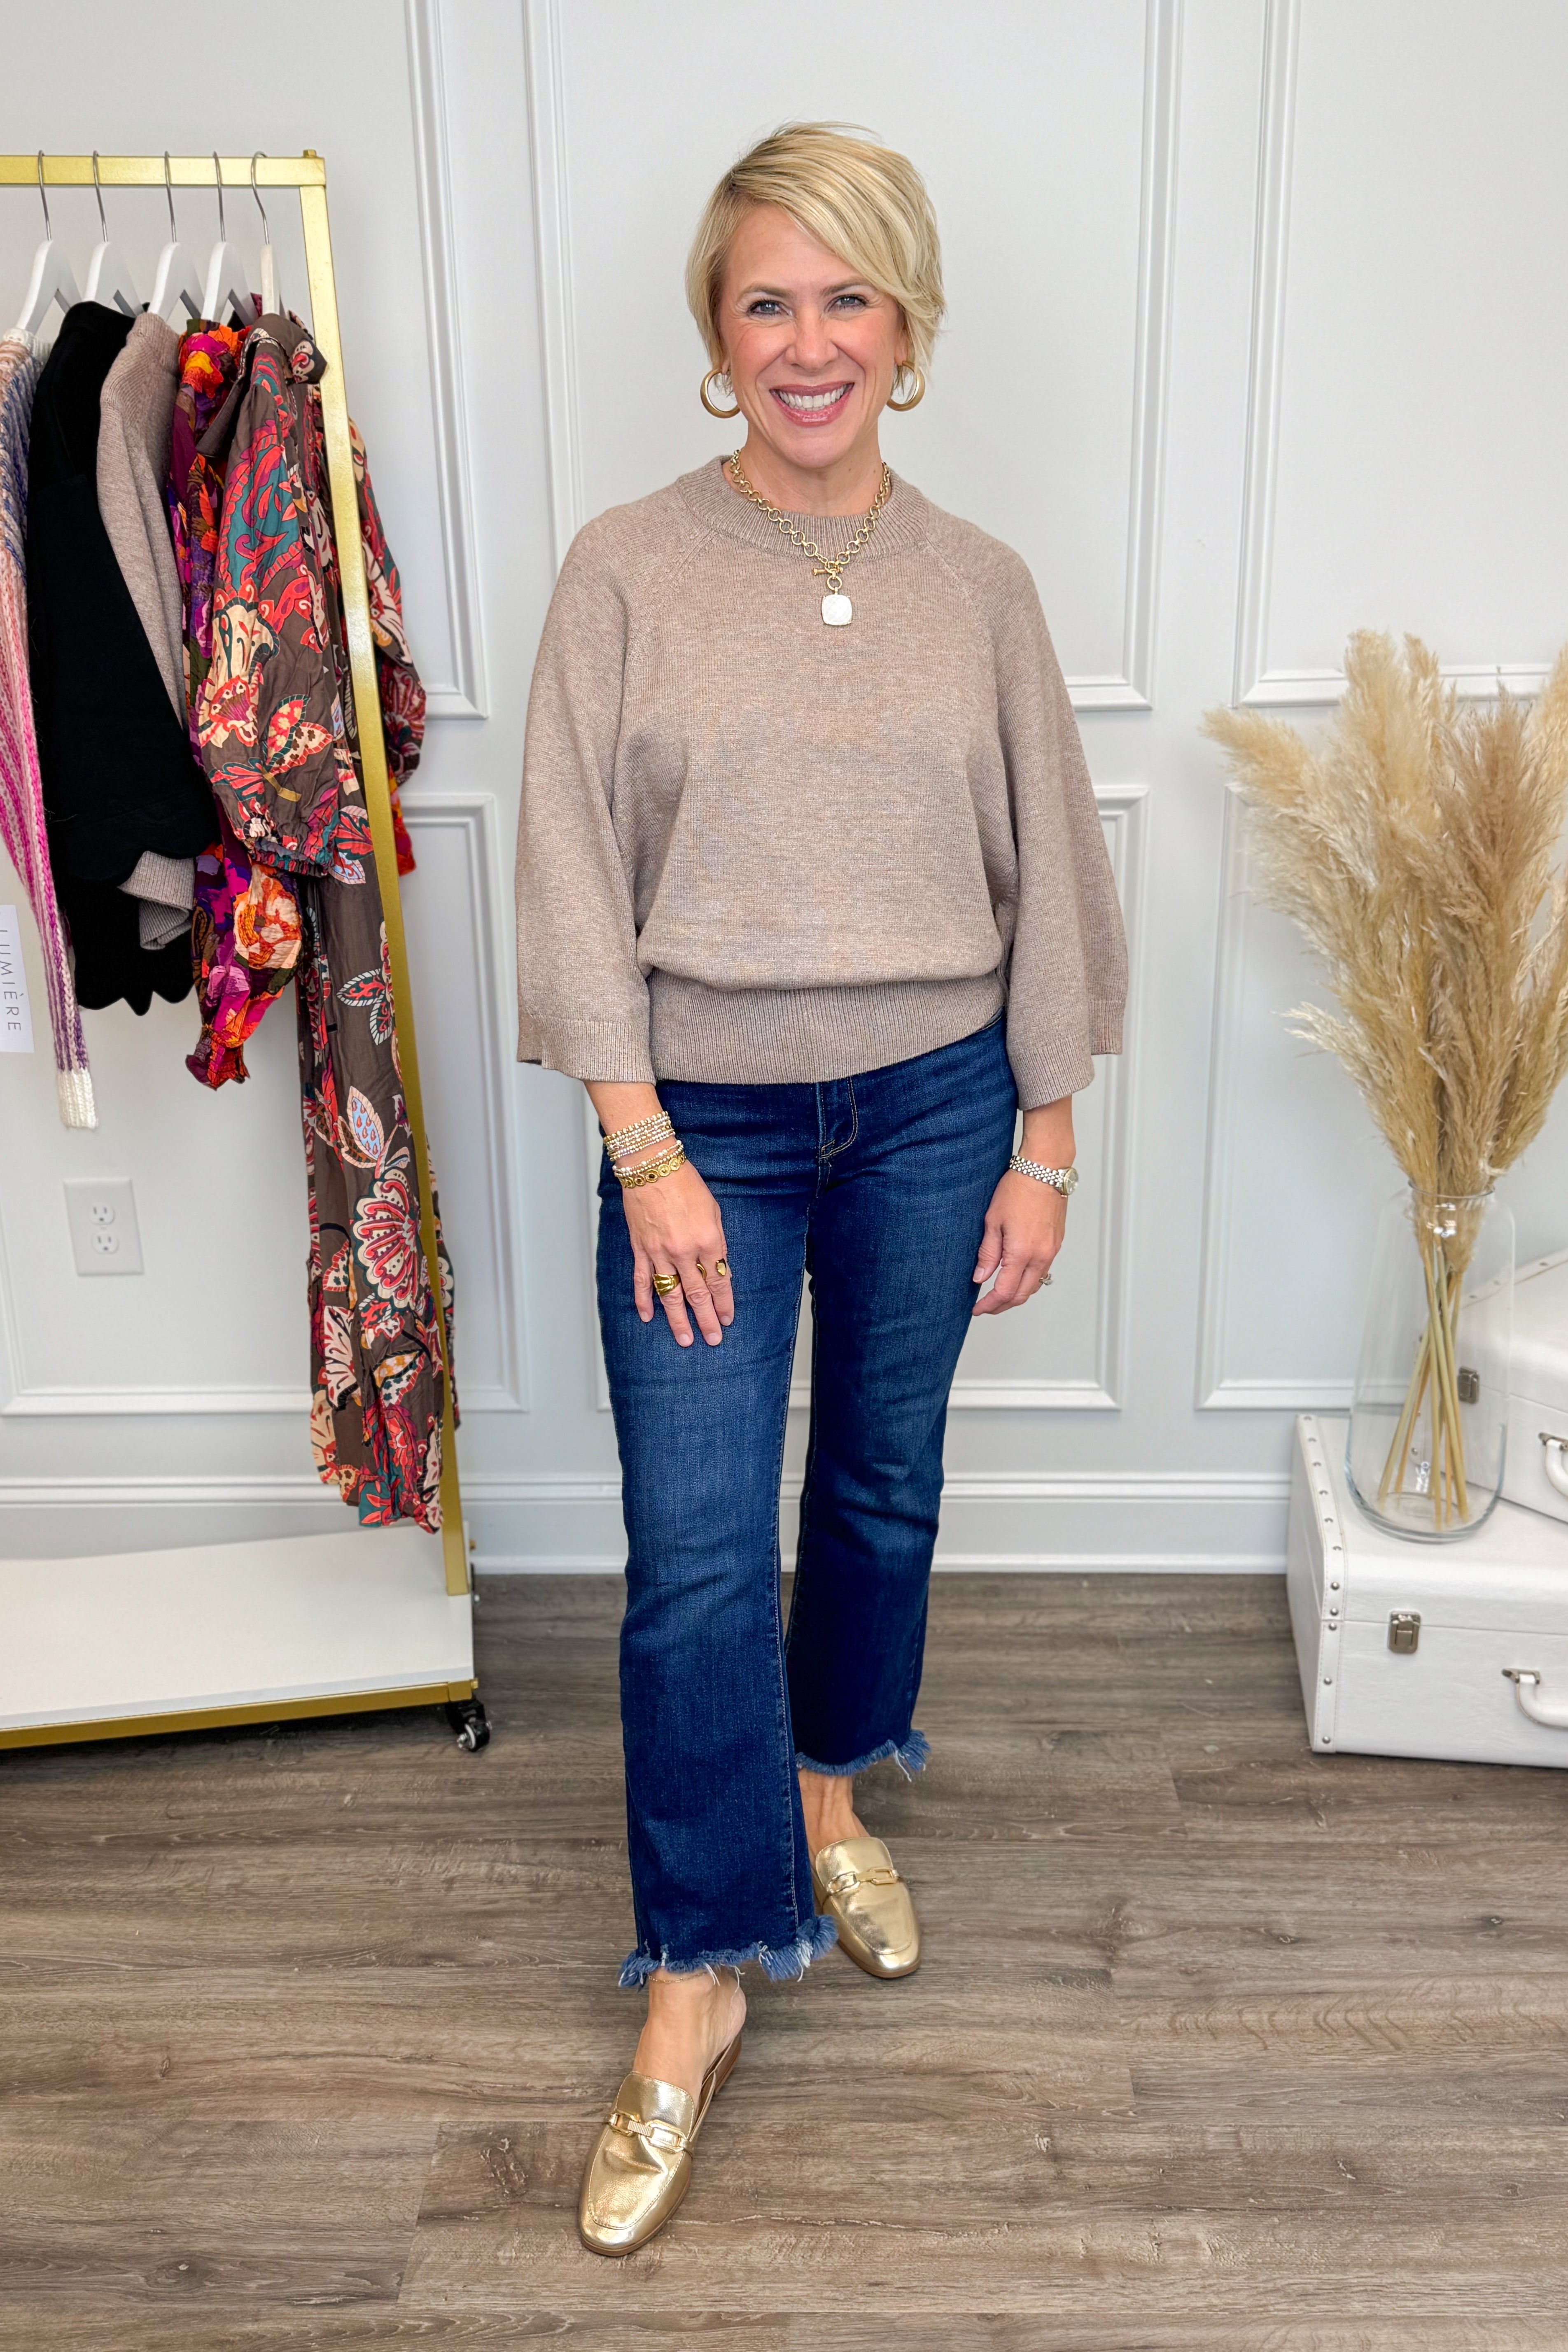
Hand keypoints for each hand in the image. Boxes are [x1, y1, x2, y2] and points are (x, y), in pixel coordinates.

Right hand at [621, 1161, 733, 1346]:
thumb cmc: (686, 1184)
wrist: (652, 1167)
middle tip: (713, 1340)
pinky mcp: (641, 1249)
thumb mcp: (713, 1211)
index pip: (719, 1281)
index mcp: (708, 1241)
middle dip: (707, 1319)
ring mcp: (659, 1253)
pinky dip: (644, 1301)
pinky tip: (647, 1317)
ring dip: (678, 1320)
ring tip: (686, 1340)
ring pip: (670, 1294)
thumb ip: (716, 1242)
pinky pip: (643, 1281)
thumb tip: (717, 1267)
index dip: (724, 1303)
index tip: (728, 1319)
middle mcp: (684, 1252)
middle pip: (697, 1294)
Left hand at [971, 1169, 1064, 1314]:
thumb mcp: (993, 1221)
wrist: (1045, 1170)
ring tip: (998, 1293)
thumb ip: (988, 1253)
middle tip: (985, 1306)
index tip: (977, 1309)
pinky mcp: (1056, 1243)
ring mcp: (1051, 1250)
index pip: (1005, 1292)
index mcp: (1022, 1252)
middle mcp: (1041, 1256)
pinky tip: (1015, 1274)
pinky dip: (1028, 1279)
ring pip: (1034, 1285)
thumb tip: (980, 1277)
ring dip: (1016, 1294)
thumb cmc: (1018, 1189)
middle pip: (1022, 1295)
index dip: (989, 1305)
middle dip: (1002, 1305)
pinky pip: (1043, 1271)